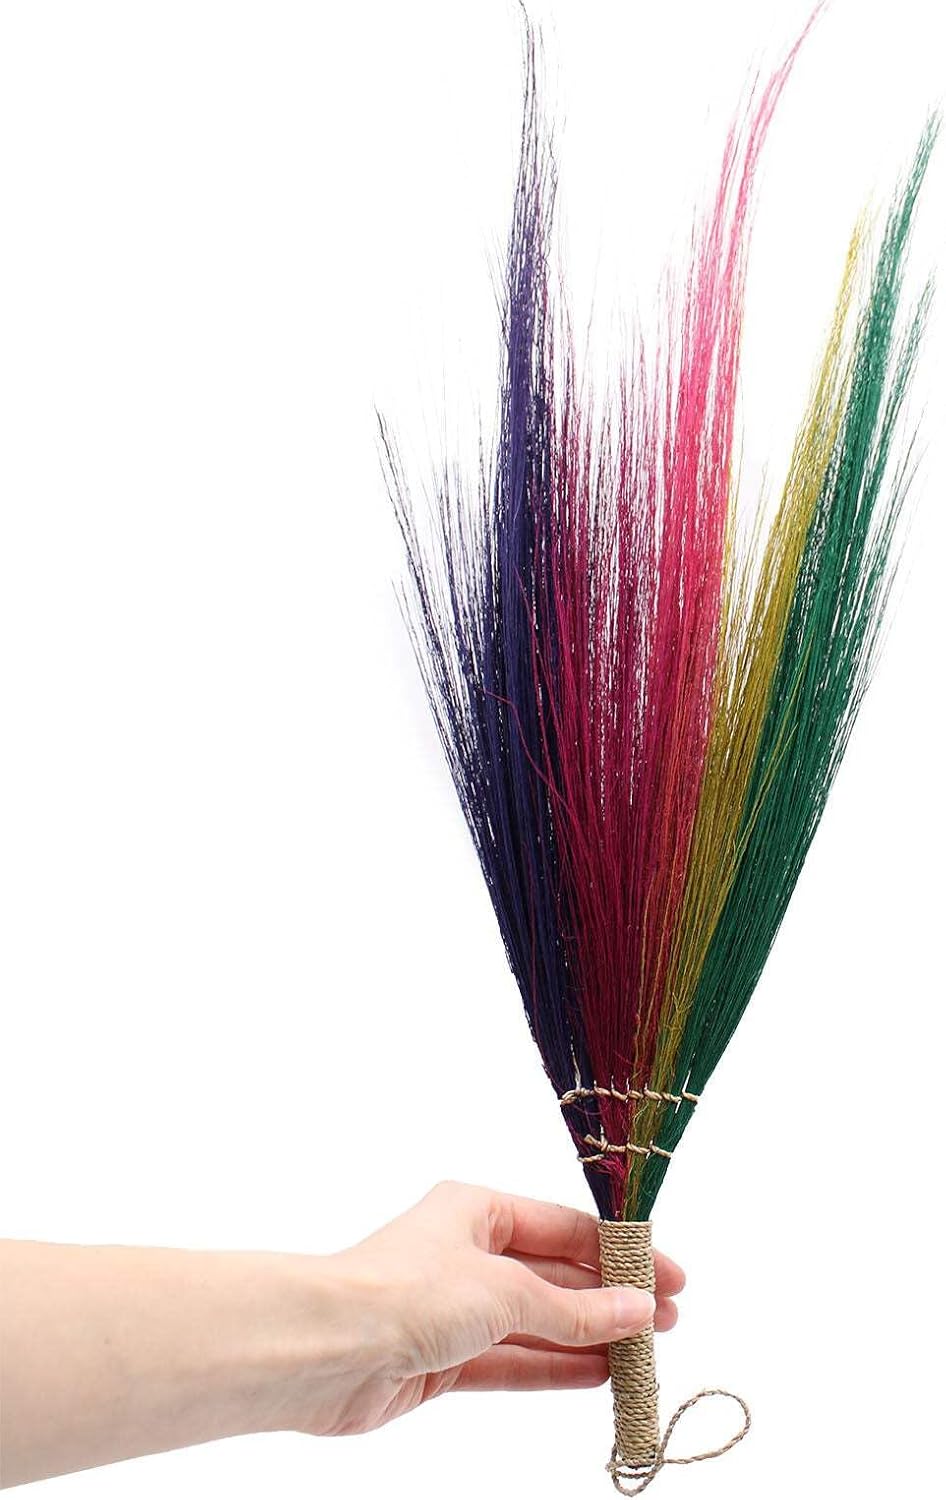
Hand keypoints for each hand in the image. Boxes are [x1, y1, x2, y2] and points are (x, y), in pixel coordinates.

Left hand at [289, 1181, 684, 1436]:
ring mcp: (455, 1309)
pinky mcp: (443, 1360)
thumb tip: (637, 1310)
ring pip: (536, 1323)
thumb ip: (574, 1308)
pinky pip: (512, 1361)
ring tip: (644, 1354)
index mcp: (476, 1210)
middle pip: (553, 1276)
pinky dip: (554, 1368)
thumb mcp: (505, 1291)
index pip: (562, 1228)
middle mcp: (467, 1253)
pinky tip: (598, 1375)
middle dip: (609, 1298)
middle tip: (667, 1322)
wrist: (327, 1349)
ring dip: (588, 1337)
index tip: (668, 1276)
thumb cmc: (407, 1290)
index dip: (617, 1252)